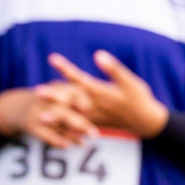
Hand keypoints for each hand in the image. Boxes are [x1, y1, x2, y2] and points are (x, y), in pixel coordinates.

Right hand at [0, 85, 97, 148]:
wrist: (21, 107)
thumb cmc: (57, 102)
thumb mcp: (68, 95)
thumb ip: (85, 102)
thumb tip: (108, 114)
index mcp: (60, 87)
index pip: (74, 93)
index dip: (83, 103)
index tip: (92, 113)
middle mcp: (47, 98)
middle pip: (64, 110)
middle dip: (79, 123)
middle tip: (95, 134)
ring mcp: (37, 111)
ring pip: (56, 124)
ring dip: (71, 134)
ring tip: (85, 144)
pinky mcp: (30, 124)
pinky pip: (44, 134)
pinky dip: (57, 141)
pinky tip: (68, 146)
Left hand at [44, 51, 168, 138]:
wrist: (146, 122)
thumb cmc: (140, 99)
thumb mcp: (131, 82)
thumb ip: (114, 69)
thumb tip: (98, 54)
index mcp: (102, 91)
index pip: (81, 78)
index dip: (66, 68)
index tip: (52, 58)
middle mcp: (96, 104)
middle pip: (72, 98)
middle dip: (55, 95)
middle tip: (37, 92)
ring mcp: (95, 116)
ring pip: (73, 116)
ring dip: (57, 116)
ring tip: (40, 116)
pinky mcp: (95, 124)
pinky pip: (78, 127)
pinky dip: (66, 128)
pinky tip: (54, 129)